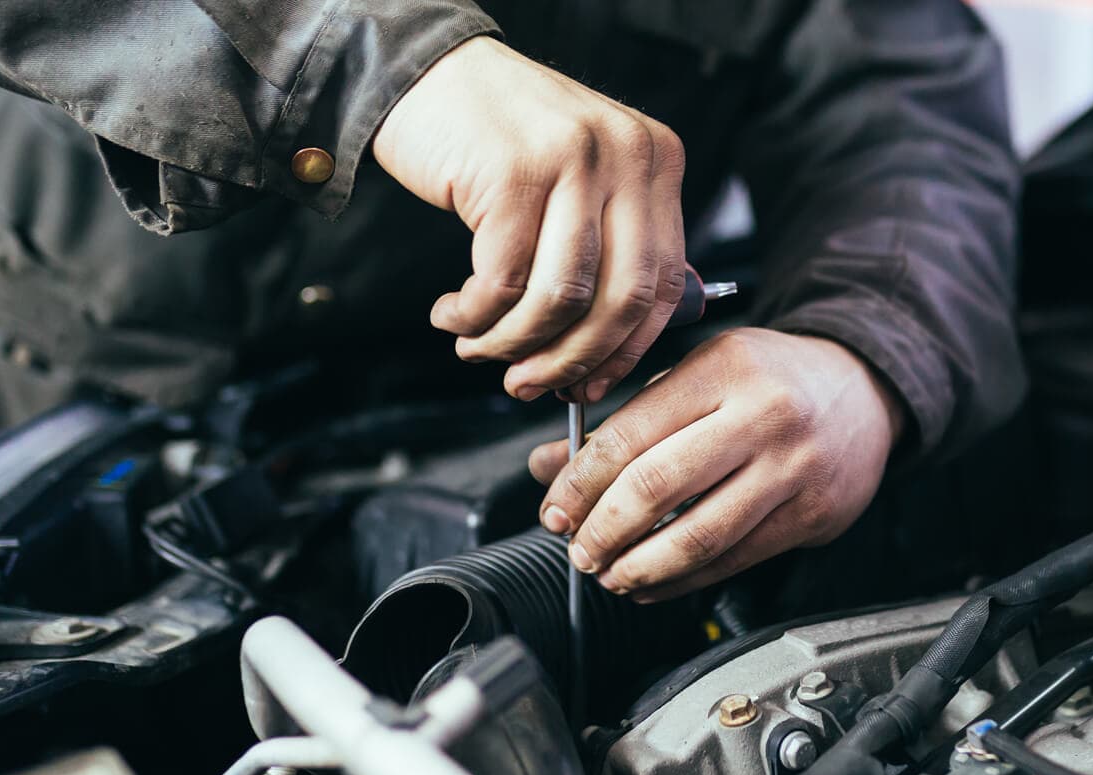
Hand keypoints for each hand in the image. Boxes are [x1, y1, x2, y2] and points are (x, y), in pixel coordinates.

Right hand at [373, 36, 686, 402]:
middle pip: (621, 299)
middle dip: (570, 360)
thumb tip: (605, 358)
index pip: (665, 283)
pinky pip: (502, 282)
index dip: (626, 349)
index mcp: (656, 161)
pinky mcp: (514, 172)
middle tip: (527, 384)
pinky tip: (453, 315)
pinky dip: (473, 316)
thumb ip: (606, 248)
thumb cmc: (499, 142)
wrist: (427, 72)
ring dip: (513, 342)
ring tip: (477, 348)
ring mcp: (573, 159)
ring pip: (561, 298)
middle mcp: (627, 155)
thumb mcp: (578, 182)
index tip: (589, 384)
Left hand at [528, 329, 906, 601]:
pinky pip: (734, 560)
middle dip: (604, 529)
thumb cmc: (773, 378)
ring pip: (699, 535)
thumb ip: (629, 418)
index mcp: (724, 369)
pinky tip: (653, 583)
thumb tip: (552, 466)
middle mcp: (763, 415)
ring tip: (610, 573)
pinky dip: (683, 582)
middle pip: (659, 486)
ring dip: (640, 566)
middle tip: (578, 548)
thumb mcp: (700, 372)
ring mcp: (793, 469)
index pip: (632, 433)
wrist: (864, 389)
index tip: (556, 508)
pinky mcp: (812, 514)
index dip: (581, 482)